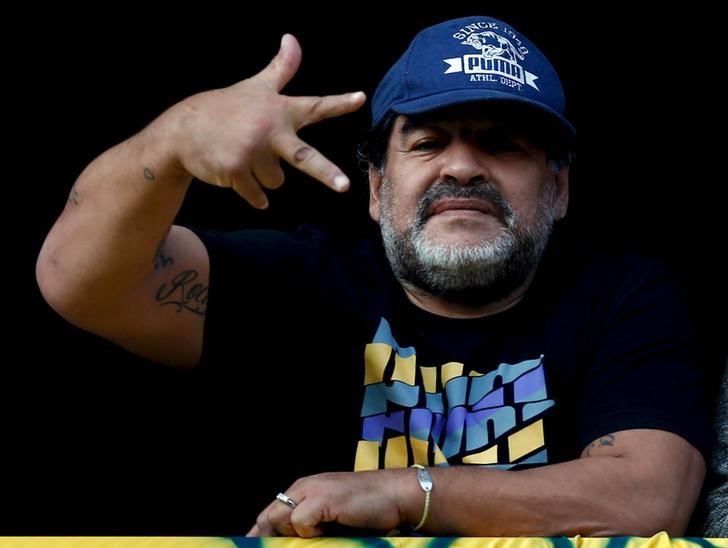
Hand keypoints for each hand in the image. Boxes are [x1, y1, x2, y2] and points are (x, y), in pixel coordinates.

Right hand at [164, 34, 365, 208]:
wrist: (183, 129)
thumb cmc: (226, 108)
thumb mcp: (256, 87)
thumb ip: (281, 69)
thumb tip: (292, 37)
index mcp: (278, 110)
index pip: (314, 107)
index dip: (338, 103)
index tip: (360, 99)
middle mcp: (268, 129)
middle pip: (304, 158)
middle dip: (326, 173)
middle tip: (344, 187)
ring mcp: (251, 151)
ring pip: (276, 180)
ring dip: (263, 175)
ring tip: (244, 155)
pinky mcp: (235, 170)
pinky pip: (257, 195)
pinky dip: (253, 195)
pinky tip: (236, 178)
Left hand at [246, 470, 405, 536]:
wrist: (396, 494)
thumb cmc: (370, 507)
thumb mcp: (334, 515)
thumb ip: (313, 522)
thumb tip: (293, 540)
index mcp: (305, 489)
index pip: (271, 512)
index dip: (261, 532)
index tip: (253, 546)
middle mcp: (304, 487)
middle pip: (269, 515)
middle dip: (269, 535)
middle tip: (279, 546)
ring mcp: (312, 491)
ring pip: (280, 517)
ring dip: (294, 533)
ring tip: (321, 534)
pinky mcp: (322, 499)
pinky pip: (301, 521)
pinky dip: (310, 531)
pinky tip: (329, 529)